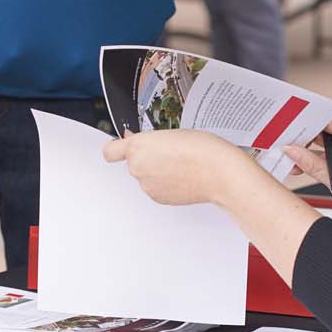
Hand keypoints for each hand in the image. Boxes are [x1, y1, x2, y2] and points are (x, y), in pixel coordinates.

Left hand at [103, 129, 245, 207]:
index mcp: (138, 147)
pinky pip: (155, 188)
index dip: (116, 148)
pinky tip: (181, 176)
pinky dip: (164, 183)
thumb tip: (134, 141)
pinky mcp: (158, 198)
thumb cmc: (202, 149)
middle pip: (133, 162)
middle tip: (168, 150)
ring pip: (145, 175)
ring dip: (156, 170)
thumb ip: (148, 140)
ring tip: (179, 163)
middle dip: (146, 157)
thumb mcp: (172, 133)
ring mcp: (147, 186)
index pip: (111, 151)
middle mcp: (138, 168)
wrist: (220, 173)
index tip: (120, 146)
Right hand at [286, 116, 331, 238]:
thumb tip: (290, 149)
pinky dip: (307, 160)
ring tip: (286, 153)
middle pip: (323, 128)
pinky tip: (295, 166)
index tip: (290, 118)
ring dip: (303, 148)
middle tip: (283, 135)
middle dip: (303, 132)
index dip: (309, 117)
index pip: (330, 119)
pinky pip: (319, 156)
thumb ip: (311, 162)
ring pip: (319, 142)